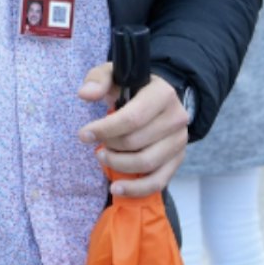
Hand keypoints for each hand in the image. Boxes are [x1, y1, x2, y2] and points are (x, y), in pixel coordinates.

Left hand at [77, 66, 188, 197]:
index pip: (132, 118)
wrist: (156, 100)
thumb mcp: (113, 75)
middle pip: (135, 142)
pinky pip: (158, 181)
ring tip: (103, 157)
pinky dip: (136, 189)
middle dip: (109, 145)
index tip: (84, 135)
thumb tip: (85, 94)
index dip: (105, 129)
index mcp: (162, 93)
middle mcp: (177, 117)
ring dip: (118, 164)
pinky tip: (116, 188)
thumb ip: (98, 79)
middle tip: (97, 144)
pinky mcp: (178, 159)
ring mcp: (179, 141)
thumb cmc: (131, 88)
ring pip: (145, 163)